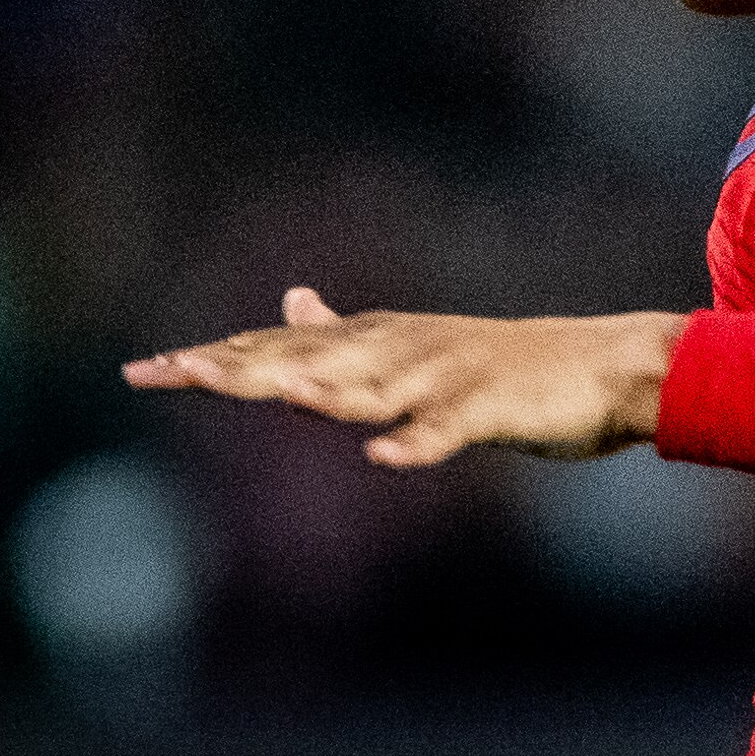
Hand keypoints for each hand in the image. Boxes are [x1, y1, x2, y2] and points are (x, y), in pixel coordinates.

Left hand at [124, 287, 688, 466]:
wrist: (611, 366)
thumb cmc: (511, 365)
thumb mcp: (420, 343)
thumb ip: (348, 331)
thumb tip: (291, 299)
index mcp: (382, 340)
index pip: (283, 347)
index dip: (216, 358)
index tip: (143, 371)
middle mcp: (404, 349)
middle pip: (308, 359)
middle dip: (238, 367)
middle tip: (170, 372)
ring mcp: (447, 376)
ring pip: (370, 387)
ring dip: (317, 391)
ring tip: (263, 396)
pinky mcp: (493, 407)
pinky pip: (449, 428)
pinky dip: (417, 441)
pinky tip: (384, 456)